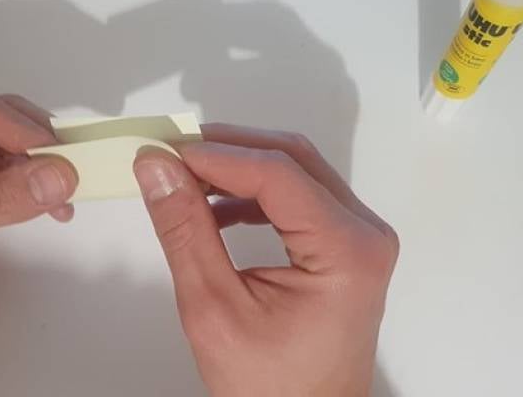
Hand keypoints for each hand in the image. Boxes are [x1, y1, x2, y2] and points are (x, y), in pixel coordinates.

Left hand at [0, 91, 76, 338]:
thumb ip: (1, 200)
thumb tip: (60, 177)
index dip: (29, 134)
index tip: (67, 162)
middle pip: (7, 119)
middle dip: (43, 147)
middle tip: (74, 175)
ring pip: (19, 140)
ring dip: (46, 166)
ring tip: (66, 196)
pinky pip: (18, 165)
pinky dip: (39, 182)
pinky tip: (54, 205)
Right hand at [133, 124, 398, 396]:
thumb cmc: (268, 384)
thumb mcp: (214, 308)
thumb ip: (185, 230)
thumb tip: (157, 166)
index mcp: (346, 251)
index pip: (278, 175)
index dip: (216, 156)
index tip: (164, 150)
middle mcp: (364, 232)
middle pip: (292, 160)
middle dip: (227, 150)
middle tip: (171, 152)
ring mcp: (360, 237)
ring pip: (296, 172)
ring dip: (239, 168)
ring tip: (185, 178)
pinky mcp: (345, 244)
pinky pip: (298, 198)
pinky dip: (254, 194)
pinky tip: (214, 208)